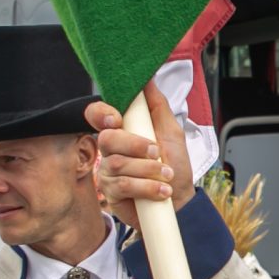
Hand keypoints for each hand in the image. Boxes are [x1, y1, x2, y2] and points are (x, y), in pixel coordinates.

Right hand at [85, 90, 193, 225]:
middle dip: (137, 146)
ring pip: (117, 163)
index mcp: (123, 130)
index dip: (101, 113)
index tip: (116, 119)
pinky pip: (122, 185)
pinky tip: (161, 191)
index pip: (98, 115)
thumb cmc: (175, 166)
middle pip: (108, 139)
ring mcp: (108, 171)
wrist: (180, 201)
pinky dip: (147, 187)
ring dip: (148, 170)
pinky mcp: (110, 193)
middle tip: (158, 153)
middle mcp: (111, 149)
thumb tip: (147, 77)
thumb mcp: (171, 131)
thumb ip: (157, 105)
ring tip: (166, 175)